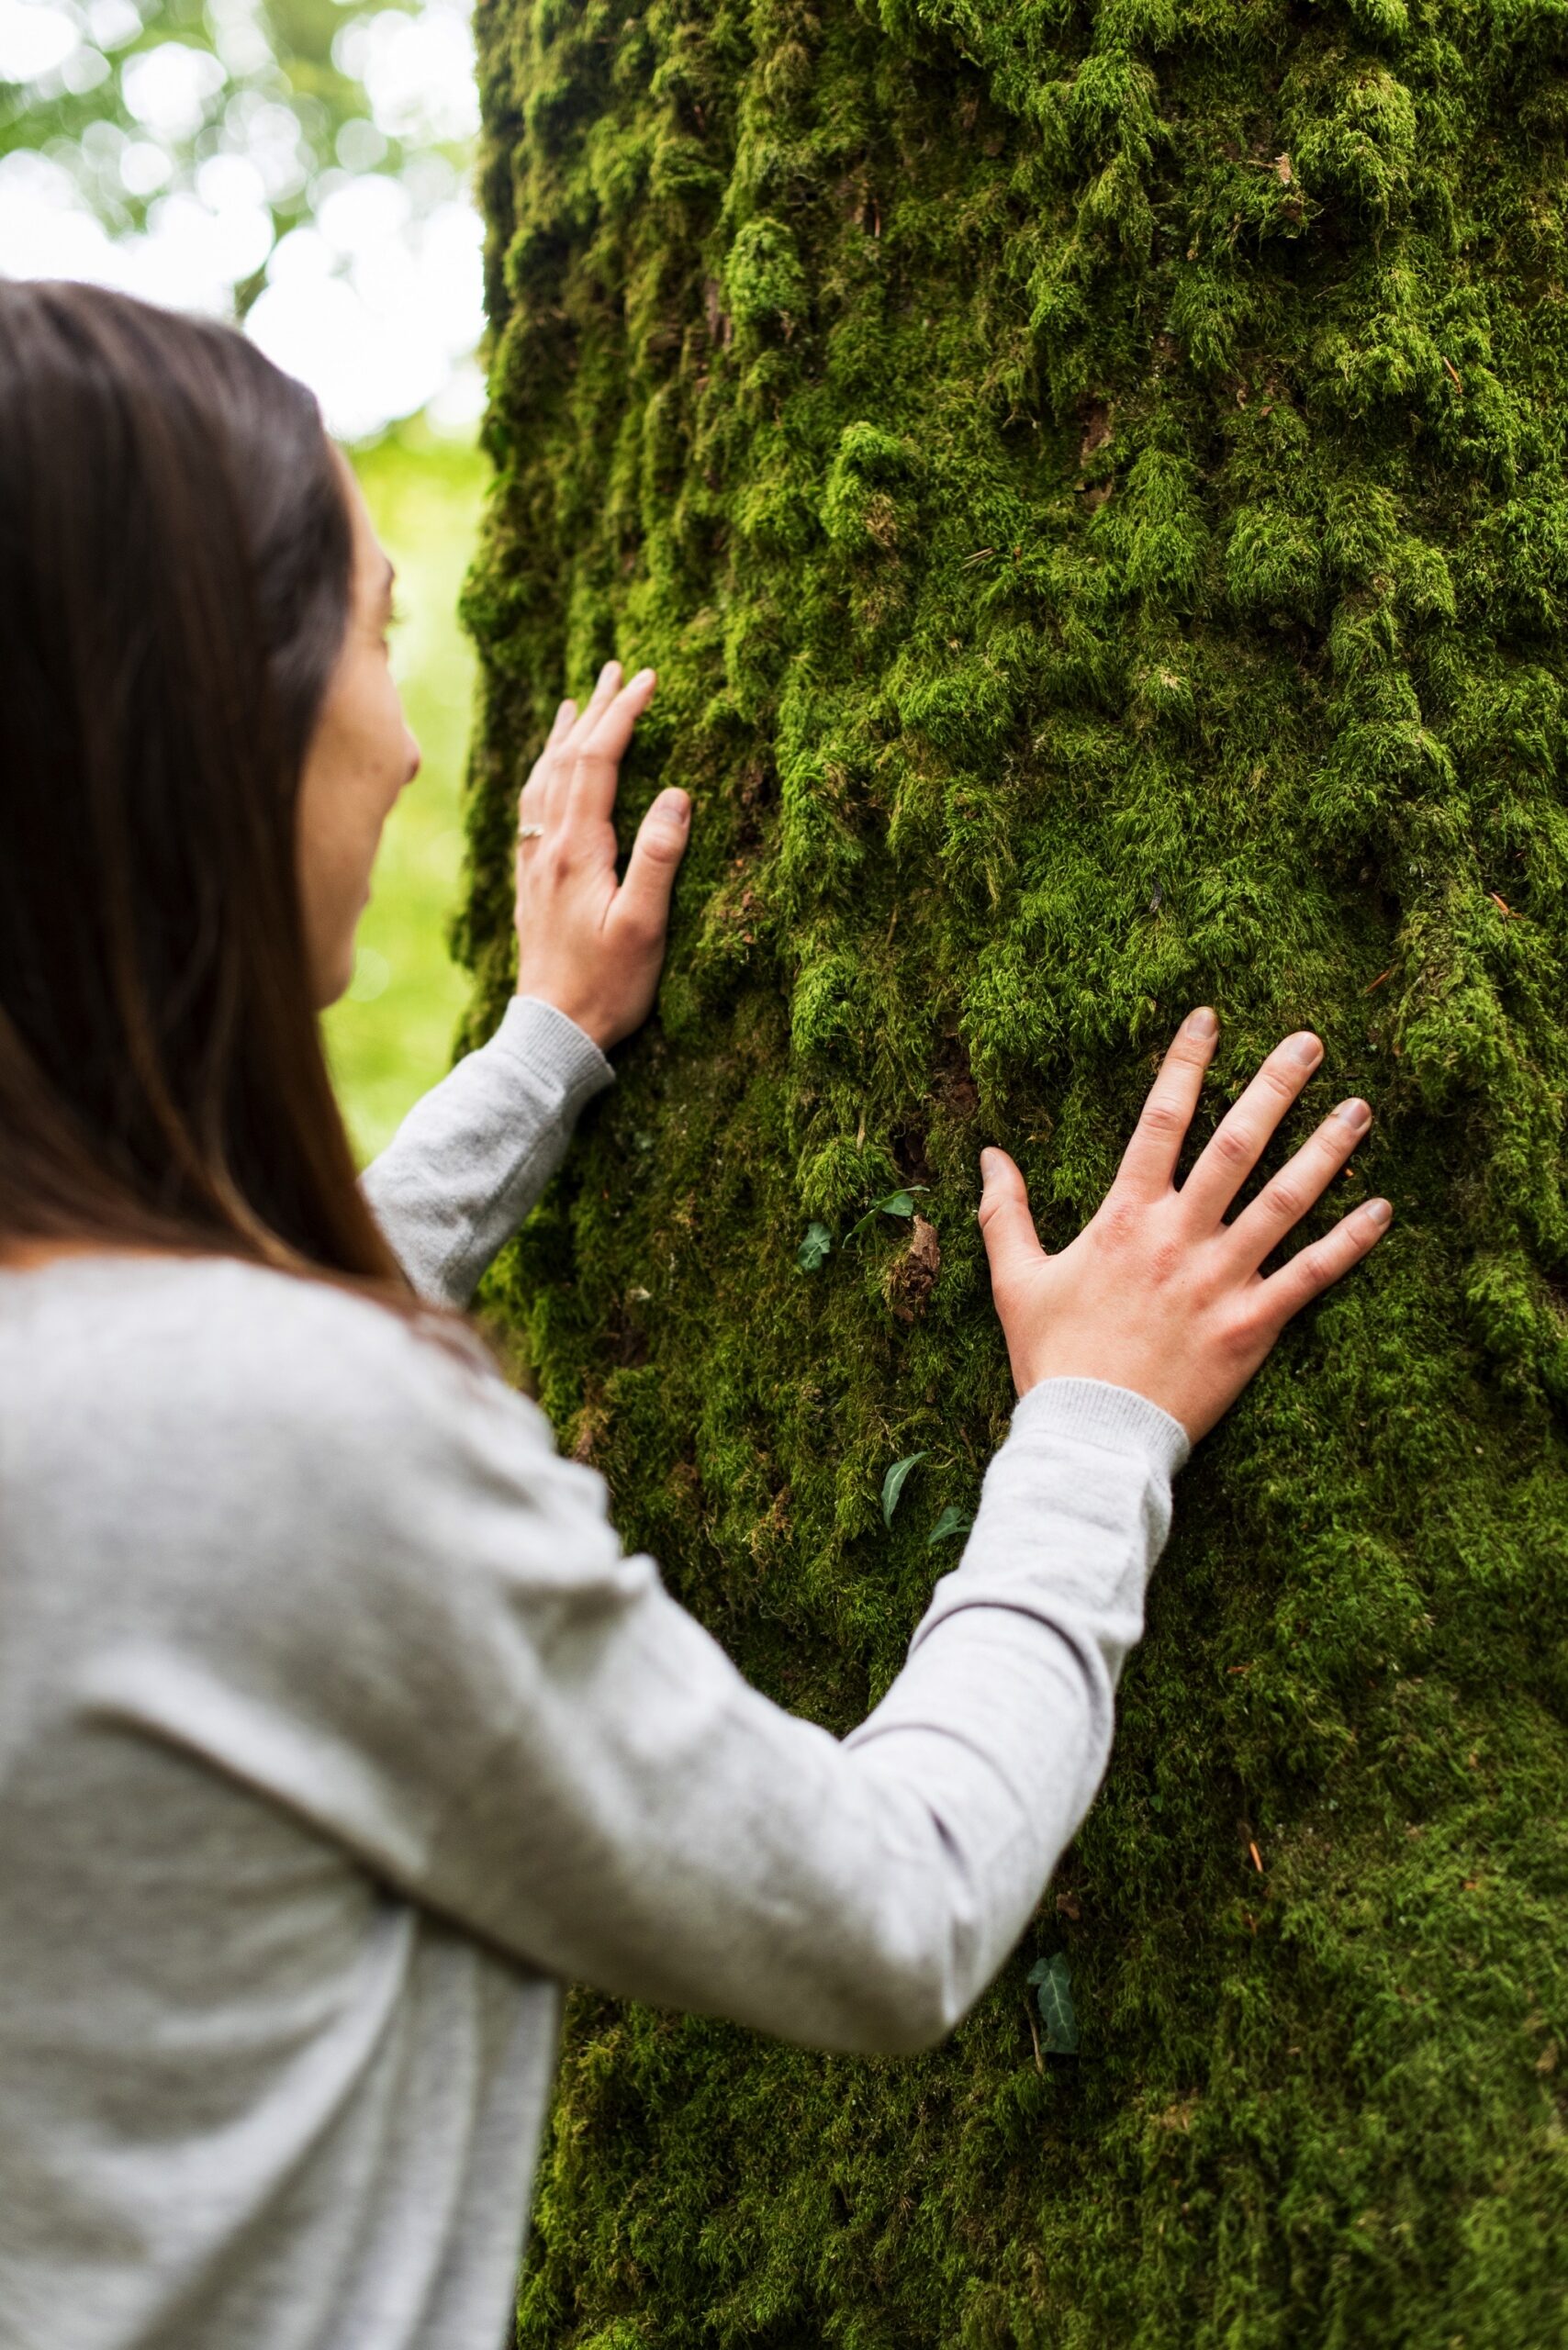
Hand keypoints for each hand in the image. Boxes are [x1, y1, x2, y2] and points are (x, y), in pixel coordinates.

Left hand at [513, 662, 690, 1051]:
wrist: (554, 1032)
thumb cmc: (607, 987)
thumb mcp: (644, 927)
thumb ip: (659, 858)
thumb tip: (676, 794)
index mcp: (578, 851)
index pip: (597, 762)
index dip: (622, 715)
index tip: (648, 679)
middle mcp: (548, 848)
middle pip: (565, 761)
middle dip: (594, 711)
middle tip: (616, 669)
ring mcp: (534, 864)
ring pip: (542, 781)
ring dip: (562, 737)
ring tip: (575, 704)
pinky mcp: (531, 883)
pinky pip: (532, 809)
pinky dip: (543, 775)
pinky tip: (547, 777)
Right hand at [977, 1010, 1391, 1441]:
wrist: (1090, 1435)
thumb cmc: (1052, 1358)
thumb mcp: (1015, 1280)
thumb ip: (1005, 1211)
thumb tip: (989, 1153)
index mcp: (1125, 1218)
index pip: (1159, 1122)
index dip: (1185, 1064)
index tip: (1210, 1018)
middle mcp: (1179, 1237)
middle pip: (1235, 1145)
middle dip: (1275, 1087)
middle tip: (1310, 1042)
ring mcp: (1222, 1280)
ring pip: (1284, 1200)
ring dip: (1325, 1150)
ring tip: (1360, 1108)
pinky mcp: (1254, 1326)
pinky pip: (1312, 1276)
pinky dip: (1351, 1242)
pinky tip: (1382, 1208)